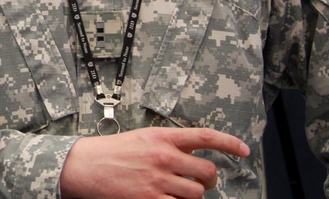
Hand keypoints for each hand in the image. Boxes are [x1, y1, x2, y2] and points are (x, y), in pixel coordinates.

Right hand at [59, 127, 249, 198]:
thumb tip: (192, 156)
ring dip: (192, 195)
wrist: (85, 166)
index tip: (244, 150)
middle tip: (199, 181)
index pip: (205, 136)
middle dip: (208, 180)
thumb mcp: (142, 138)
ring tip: (177, 191)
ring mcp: (158, 180)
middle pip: (207, 171)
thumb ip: (168, 144)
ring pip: (196, 193)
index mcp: (162, 136)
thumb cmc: (111, 152)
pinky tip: (169, 198)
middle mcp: (163, 157)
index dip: (230, 143)